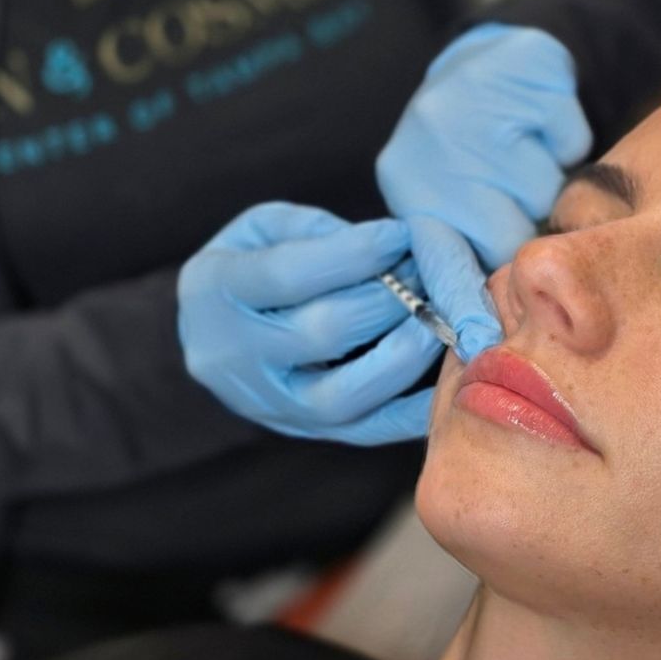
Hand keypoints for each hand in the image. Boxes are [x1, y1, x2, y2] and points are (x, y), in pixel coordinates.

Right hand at [177, 202, 442, 445]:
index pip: (288, 275)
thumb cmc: (250, 263)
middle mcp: (234, 358)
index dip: (354, 254)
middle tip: (428, 272)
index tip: (401, 234)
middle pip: (323, 333)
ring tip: (438, 316)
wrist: (213, 329)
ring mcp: (269, 403)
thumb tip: (388, 247)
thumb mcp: (264, 228)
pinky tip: (447, 374)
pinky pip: (366, 430)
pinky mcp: (305, 430)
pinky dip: (414, 408)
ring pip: (344, 395)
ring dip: (406, 352)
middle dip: (389, 299)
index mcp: (213, 292)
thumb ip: (316, 232)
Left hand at [376, 22, 590, 358]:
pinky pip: (572, 142)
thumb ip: (463, 252)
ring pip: (547, 192)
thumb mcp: (447, 201)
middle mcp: (438, 147)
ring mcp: (482, 106)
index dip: (463, 303)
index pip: (440, 259)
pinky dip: (567, 142)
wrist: (488, 60)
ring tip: (524, 158)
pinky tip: (540, 126)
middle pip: (507, 233)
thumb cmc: (468, 151)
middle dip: (523, 232)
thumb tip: (491, 326)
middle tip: (519, 211)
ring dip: (549, 188)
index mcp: (412, 188)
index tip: (480, 341)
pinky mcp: (528, 76)